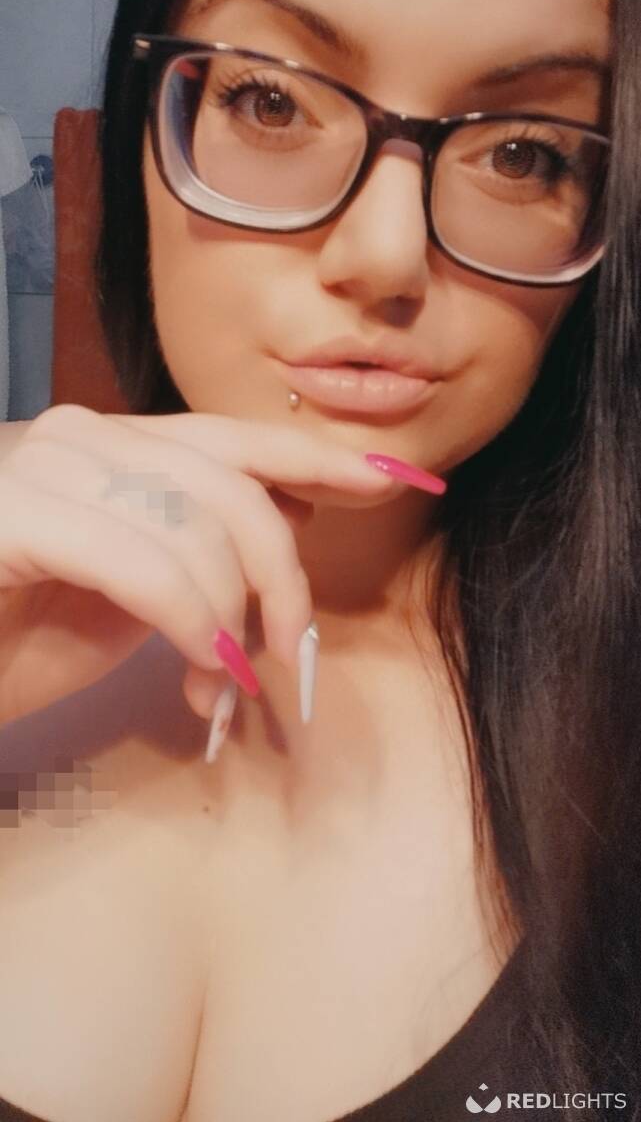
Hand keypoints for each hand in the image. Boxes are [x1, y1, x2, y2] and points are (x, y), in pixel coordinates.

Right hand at [0, 403, 391, 725]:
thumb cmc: (11, 643)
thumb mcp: (132, 596)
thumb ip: (201, 548)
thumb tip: (297, 518)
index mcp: (108, 448)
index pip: (235, 436)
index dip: (321, 455)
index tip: (401, 477)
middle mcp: (75, 437)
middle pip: (230, 480)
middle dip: (281, 574)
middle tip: (286, 656)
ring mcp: (38, 465)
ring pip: (195, 520)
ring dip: (231, 614)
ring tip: (220, 685)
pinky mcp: (10, 514)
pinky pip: (144, 562)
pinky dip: (189, 622)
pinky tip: (197, 668)